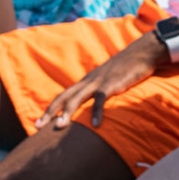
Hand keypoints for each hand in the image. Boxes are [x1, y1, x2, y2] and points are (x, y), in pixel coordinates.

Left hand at [37, 30, 165, 129]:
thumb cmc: (127, 68)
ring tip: (59, 127)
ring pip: (77, 98)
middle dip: (49, 112)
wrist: (142, 52)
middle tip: (37, 127)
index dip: (50, 109)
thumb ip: (99, 90)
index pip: (63, 96)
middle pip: (64, 97)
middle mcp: (88, 80)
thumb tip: (94, 105)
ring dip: (67, 112)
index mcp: (86, 81)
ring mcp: (99, 81)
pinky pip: (101, 99)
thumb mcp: (108, 79)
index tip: (39, 123)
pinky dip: (97, 112)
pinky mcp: (112, 83)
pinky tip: (96, 126)